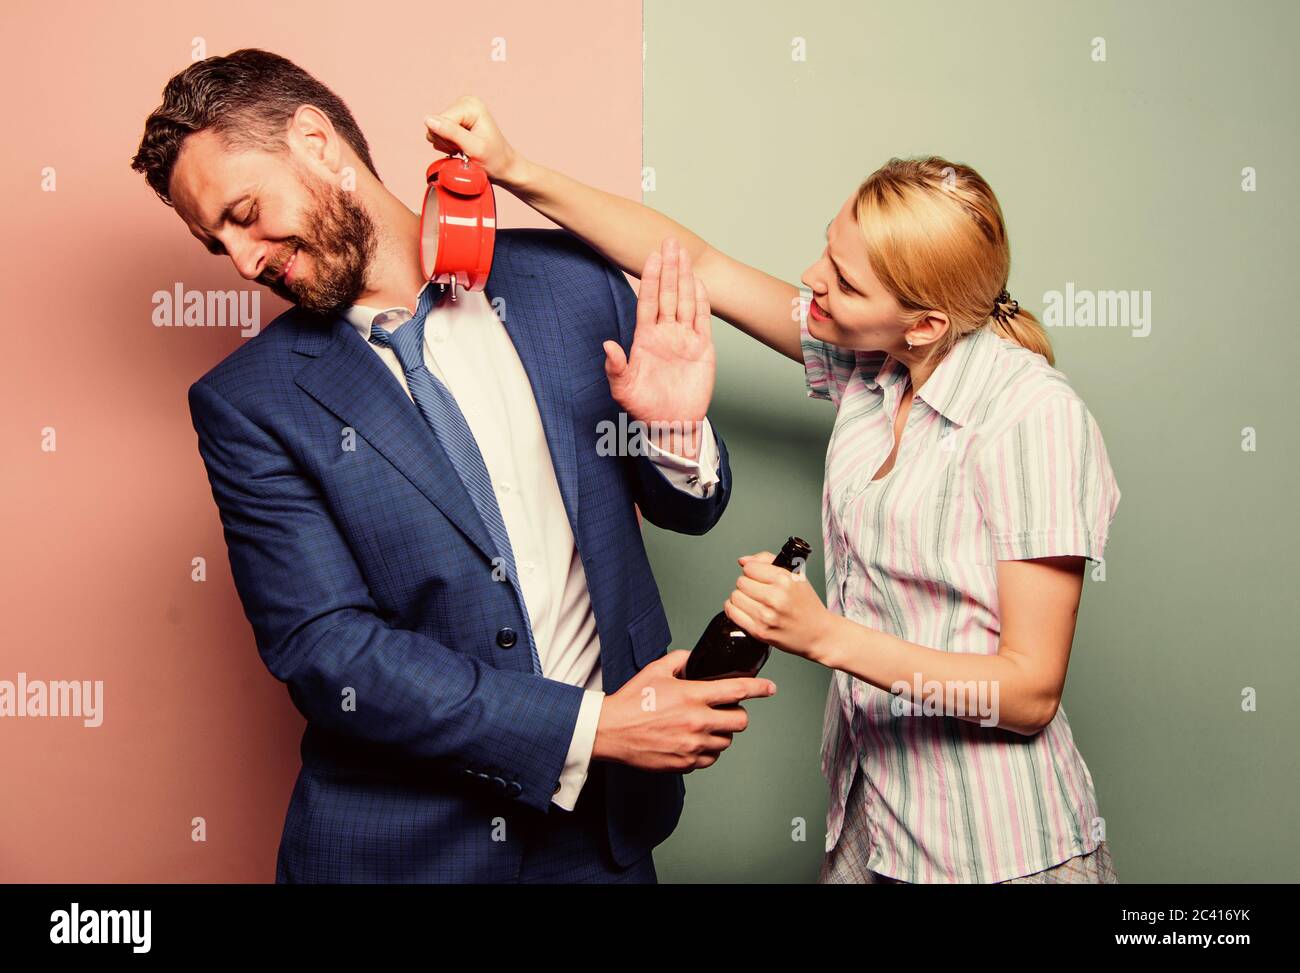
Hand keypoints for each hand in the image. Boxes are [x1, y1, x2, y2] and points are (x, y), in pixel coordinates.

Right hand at [424, 95, 528, 188]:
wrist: (504, 166)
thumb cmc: (494, 159)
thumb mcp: (473, 148)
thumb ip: (450, 132)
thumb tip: (428, 120)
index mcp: (471, 105)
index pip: (440, 120)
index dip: (447, 139)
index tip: (464, 148)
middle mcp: (464, 103)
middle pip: (435, 123)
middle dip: (446, 141)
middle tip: (464, 149)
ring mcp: (459, 110)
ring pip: (434, 129)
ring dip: (446, 144)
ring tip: (464, 148)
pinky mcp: (455, 119)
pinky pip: (437, 132)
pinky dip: (447, 144)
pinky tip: (460, 146)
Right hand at [592, 651, 775, 771]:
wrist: (610, 731)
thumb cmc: (631, 701)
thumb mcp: (655, 670)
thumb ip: (680, 660)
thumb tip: (694, 658)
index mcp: (692, 696)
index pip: (737, 689)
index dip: (759, 688)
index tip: (770, 688)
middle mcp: (697, 722)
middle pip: (740, 721)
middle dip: (737, 714)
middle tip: (725, 710)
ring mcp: (692, 745)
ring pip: (726, 742)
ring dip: (721, 733)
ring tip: (705, 726)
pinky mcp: (685, 763)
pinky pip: (710, 759)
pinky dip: (707, 750)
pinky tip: (693, 741)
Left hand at [604, 237, 715, 459]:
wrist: (671, 423)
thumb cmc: (644, 408)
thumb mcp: (623, 389)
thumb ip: (615, 366)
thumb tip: (608, 344)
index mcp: (645, 338)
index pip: (648, 300)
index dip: (649, 278)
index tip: (651, 255)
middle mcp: (665, 333)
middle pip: (668, 293)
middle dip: (669, 267)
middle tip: (671, 241)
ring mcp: (684, 339)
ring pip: (685, 301)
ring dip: (685, 277)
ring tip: (685, 253)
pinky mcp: (702, 349)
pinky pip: (702, 320)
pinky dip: (702, 301)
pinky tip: (700, 282)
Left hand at [724, 551, 836, 661]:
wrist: (818, 634)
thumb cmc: (807, 606)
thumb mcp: (795, 576)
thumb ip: (767, 561)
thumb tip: (743, 560)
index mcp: (785, 581)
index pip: (750, 567)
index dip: (753, 571)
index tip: (759, 577)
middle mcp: (775, 598)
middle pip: (741, 582)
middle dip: (747, 585)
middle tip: (758, 591)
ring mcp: (766, 616)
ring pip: (735, 597)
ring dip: (741, 598)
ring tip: (753, 601)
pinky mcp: (759, 631)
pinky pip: (733, 613)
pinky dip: (735, 610)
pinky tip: (746, 610)